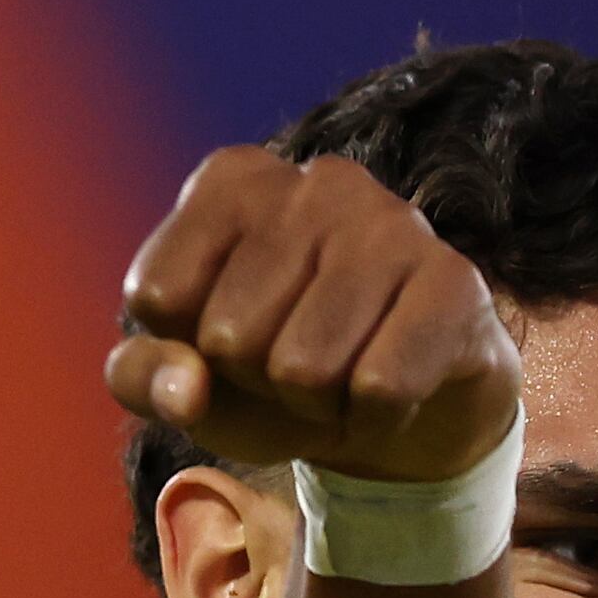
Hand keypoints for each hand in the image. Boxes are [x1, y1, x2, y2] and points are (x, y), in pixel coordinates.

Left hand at [107, 146, 519, 483]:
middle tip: (291, 364)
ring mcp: (392, 220)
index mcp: (231, 183)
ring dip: (314, 402)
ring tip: (339, 375)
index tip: (222, 339)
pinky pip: (380, 386)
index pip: (158, 294)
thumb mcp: (182, 378)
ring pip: (303, 368)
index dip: (184, 347)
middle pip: (229, 336)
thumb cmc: (265, 377)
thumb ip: (142, 376)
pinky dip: (372, 416)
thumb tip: (184, 390)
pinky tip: (385, 389)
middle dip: (253, 378)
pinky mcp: (454, 279)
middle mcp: (315, 181)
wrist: (389, 408)